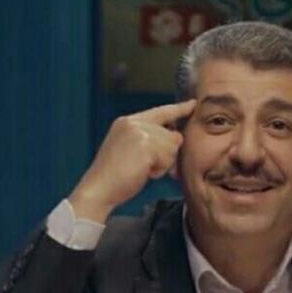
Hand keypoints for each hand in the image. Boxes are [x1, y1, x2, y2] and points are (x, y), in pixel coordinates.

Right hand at [68, 99, 195, 222]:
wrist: (98, 189)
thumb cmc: (115, 177)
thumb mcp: (130, 149)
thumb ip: (149, 139)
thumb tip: (175, 139)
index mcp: (128, 122)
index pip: (160, 111)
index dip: (178, 109)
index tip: (192, 103)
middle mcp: (134, 122)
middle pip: (172, 134)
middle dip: (166, 154)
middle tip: (147, 167)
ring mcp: (139, 132)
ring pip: (172, 146)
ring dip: (163, 163)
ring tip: (142, 169)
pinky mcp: (145, 145)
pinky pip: (168, 158)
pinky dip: (160, 170)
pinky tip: (143, 173)